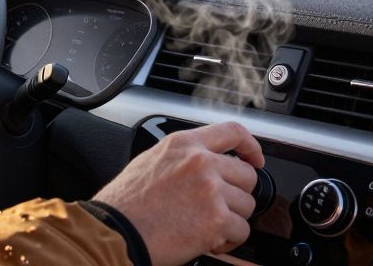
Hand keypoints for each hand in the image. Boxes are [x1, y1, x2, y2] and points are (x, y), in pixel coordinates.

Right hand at [94, 121, 264, 265]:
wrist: (117, 230)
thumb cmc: (126, 203)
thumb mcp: (151, 160)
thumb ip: (183, 156)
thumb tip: (207, 161)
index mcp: (184, 144)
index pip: (233, 131)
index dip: (251, 145)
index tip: (255, 158)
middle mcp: (200, 162)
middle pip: (246, 175)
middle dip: (236, 195)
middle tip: (217, 207)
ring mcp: (210, 190)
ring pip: (247, 205)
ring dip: (231, 219)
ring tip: (206, 225)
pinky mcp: (216, 220)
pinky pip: (241, 231)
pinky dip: (228, 241)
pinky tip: (208, 240)